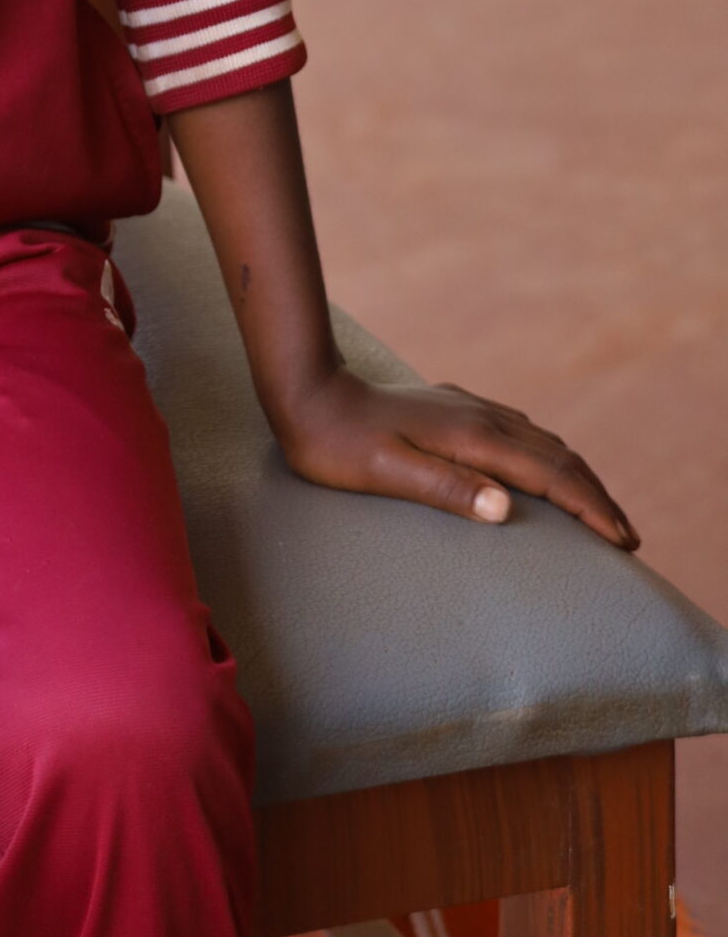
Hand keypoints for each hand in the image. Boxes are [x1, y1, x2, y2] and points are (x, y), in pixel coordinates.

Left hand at [271, 365, 638, 550]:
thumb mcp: (388, 474)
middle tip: (628, 537)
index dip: (592, 509)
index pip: (552, 476)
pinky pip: (518, 430)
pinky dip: (547, 454)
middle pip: (558, 457)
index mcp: (473, 438)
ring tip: (598, 508)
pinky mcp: (452, 407)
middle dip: (597, 496)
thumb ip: (447, 489)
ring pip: (542, 440)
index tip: (624, 543)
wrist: (308, 393)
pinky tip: (542, 465)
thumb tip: (506, 508)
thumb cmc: (339, 446)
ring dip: (576, 474)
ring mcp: (467, 408)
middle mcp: (479, 417)